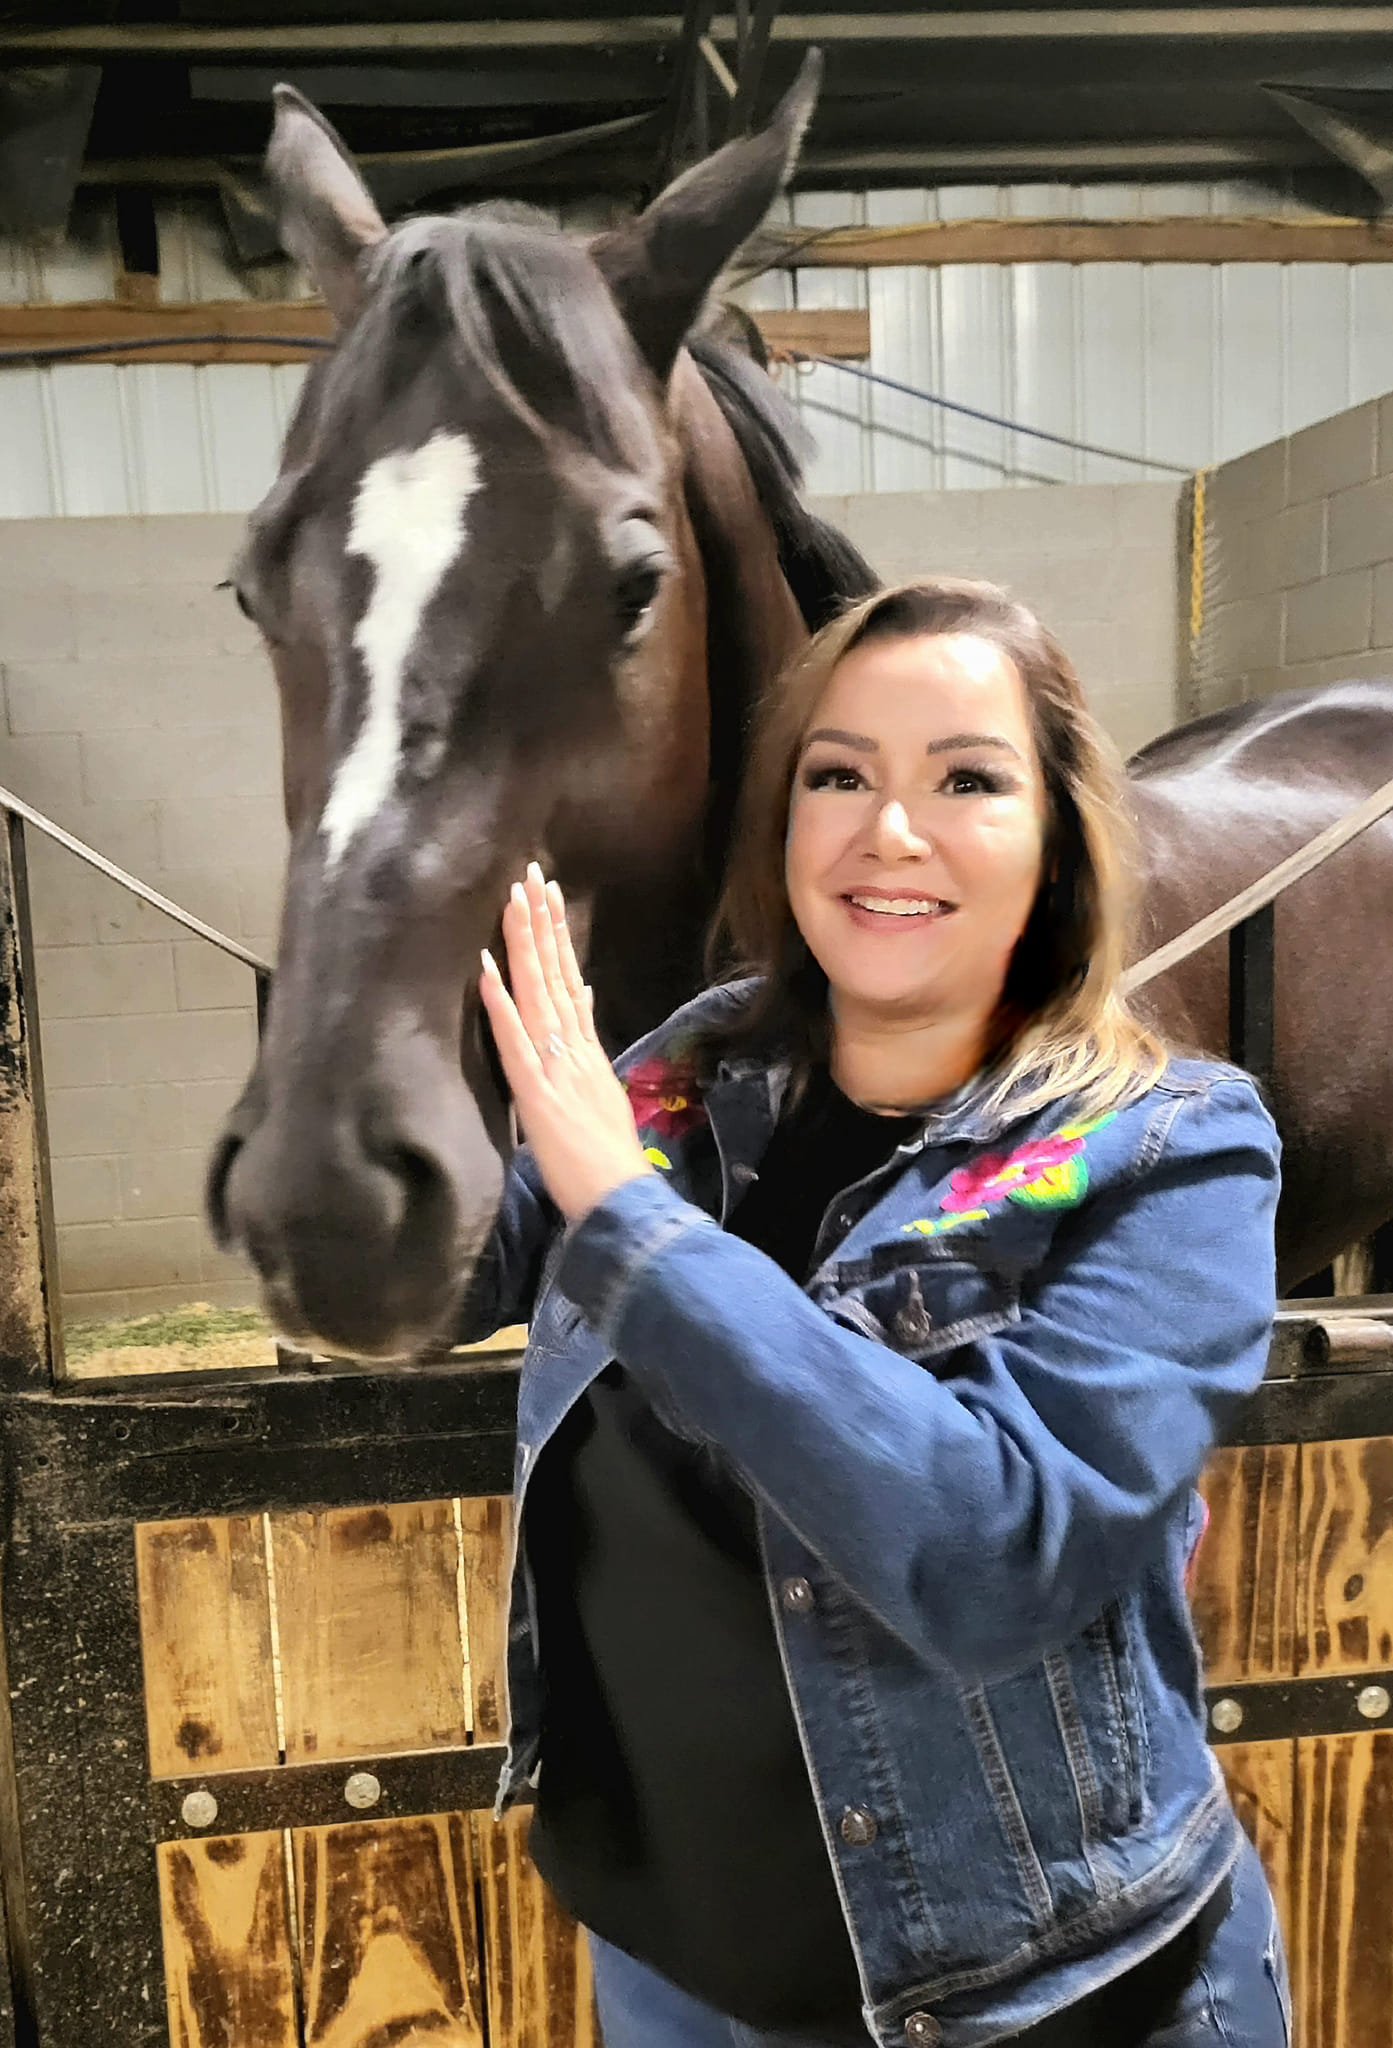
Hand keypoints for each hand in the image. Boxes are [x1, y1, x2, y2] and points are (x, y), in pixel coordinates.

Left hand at [479, 863, 653, 1223]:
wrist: (623, 1202)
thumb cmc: (610, 1163)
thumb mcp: (606, 1095)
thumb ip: (592, 1049)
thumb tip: (586, 1000)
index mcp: (587, 1053)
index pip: (570, 982)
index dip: (557, 939)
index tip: (547, 898)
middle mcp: (574, 1050)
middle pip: (555, 976)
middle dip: (541, 924)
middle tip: (531, 875)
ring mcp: (556, 1068)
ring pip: (537, 996)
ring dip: (524, 946)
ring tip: (513, 900)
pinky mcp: (537, 1093)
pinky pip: (514, 1042)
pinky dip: (500, 1005)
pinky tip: (487, 970)